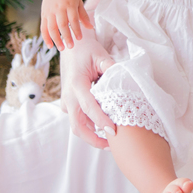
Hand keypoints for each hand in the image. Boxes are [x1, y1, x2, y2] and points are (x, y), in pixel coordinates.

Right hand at [41, 0, 93, 50]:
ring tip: (62, 48)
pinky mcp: (43, 15)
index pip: (73, 19)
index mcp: (69, 4)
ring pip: (51, 27)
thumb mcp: (78, 3)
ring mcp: (49, 12)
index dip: (76, 29)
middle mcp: (58, 8)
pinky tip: (50, 46)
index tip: (79, 39)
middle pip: (62, 24)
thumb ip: (84, 16)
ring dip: (56, 39)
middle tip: (71, 47)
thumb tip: (91, 27)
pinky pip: (43, 28)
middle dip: (66, 36)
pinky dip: (46, 38)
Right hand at [59, 32, 116, 147]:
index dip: (101, 121)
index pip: (88, 107)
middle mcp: (69, 96)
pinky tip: (104, 130)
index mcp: (76, 84)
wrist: (71, 47)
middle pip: (78, 126)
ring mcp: (67, 102)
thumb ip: (111, 68)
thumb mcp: (100, 56)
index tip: (113, 132)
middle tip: (112, 145)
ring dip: (92, 136)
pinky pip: (78, 120)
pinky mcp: (69, 105)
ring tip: (111, 142)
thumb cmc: (86, 50)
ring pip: (77, 126)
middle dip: (93, 139)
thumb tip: (125, 79)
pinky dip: (90, 128)